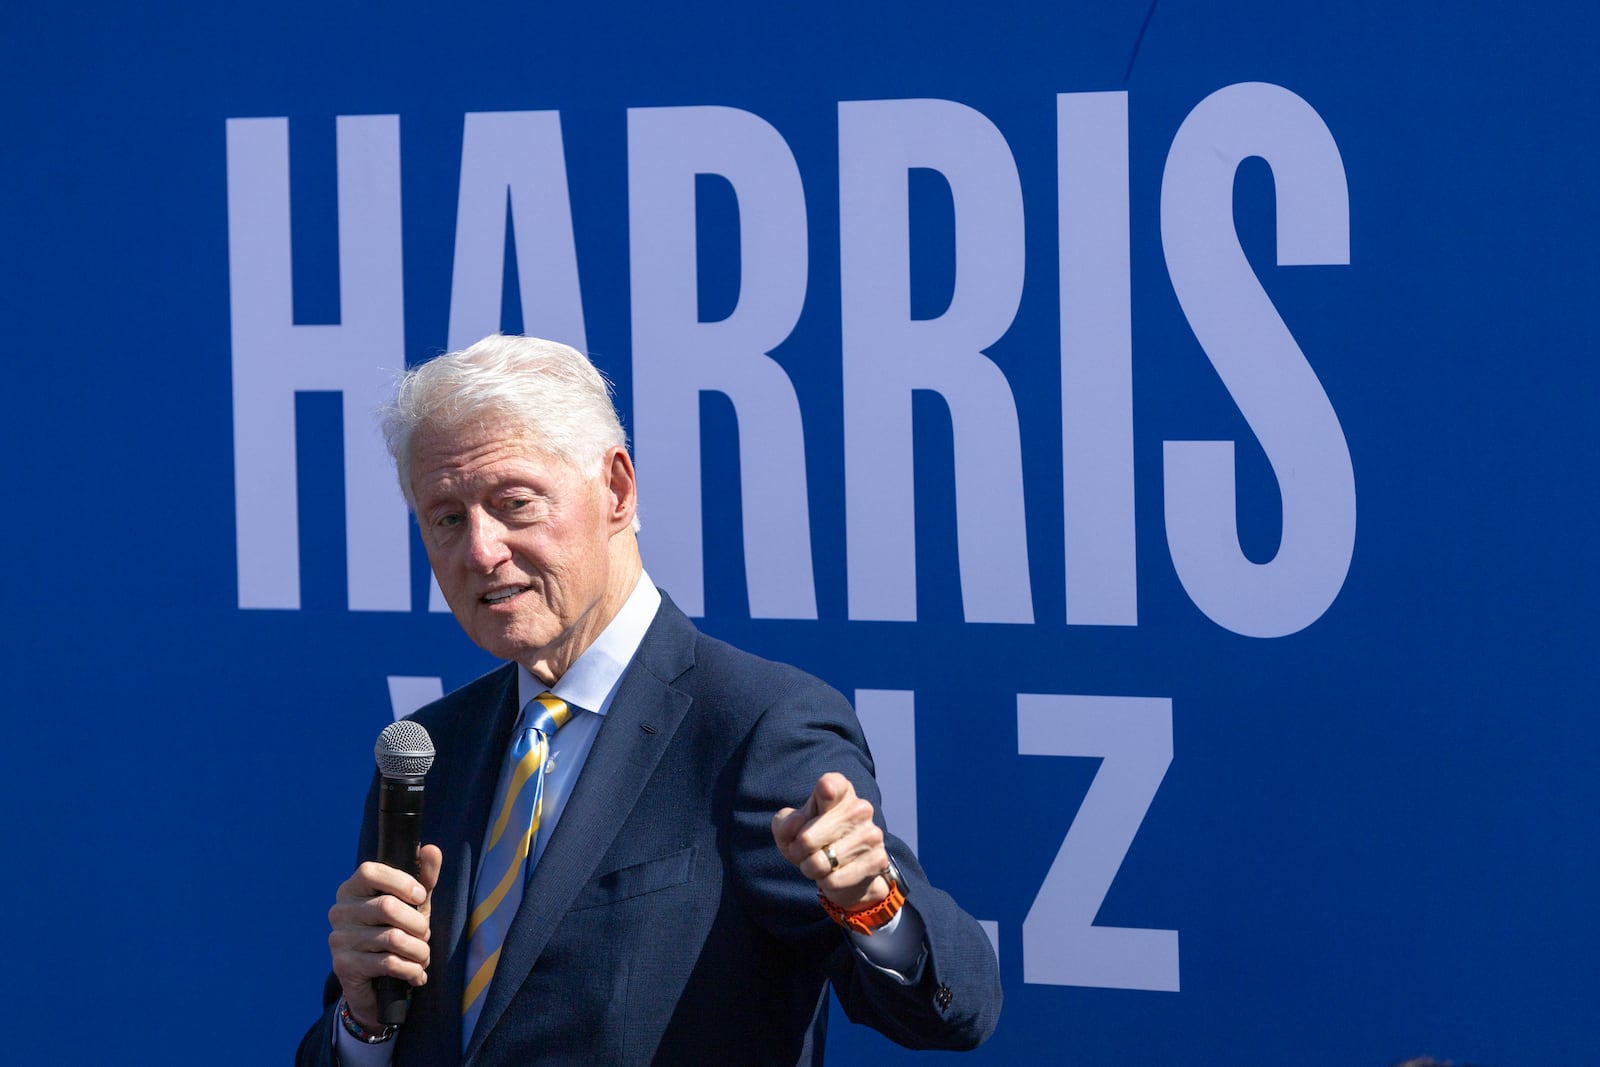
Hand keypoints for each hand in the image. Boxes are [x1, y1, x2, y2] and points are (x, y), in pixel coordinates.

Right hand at [327, 844, 442, 1028]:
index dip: (402, 882)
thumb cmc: (396, 932)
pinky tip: (417, 974)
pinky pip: (388, 963)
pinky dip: (411, 970)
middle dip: (418, 924)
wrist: (376, 983)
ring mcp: (338, 939)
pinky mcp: (343, 966)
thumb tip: (430, 849)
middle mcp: (340, 911)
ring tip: (423, 956)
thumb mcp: (413, 905)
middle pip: (387, 907)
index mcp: (352, 889)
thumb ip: (424, 877)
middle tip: (425, 935)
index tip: (420, 896)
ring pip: (393, 938)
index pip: (370, 872)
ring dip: (419, 951)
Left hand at [771, 772, 891, 910]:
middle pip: (807, 838)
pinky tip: (834, 874)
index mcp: (840, 791)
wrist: (843, 870)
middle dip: (798, 851)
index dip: (825, 790)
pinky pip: (834, 880)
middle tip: (803, 851)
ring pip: (820, 863)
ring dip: (811, 869)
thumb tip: (797, 822)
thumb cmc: (813, 839)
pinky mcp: (877, 860)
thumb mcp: (789, 830)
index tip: (824, 792)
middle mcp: (860, 808)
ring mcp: (871, 834)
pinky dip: (827, 883)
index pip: (832, 784)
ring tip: (819, 863)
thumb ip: (785, 823)